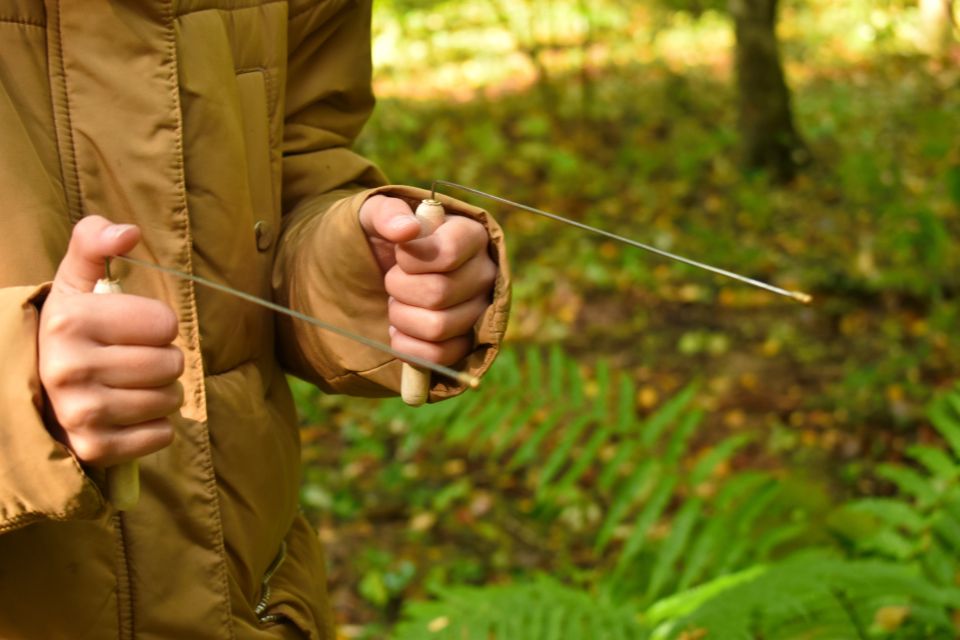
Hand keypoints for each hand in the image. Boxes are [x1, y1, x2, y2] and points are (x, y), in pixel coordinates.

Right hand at [38, 216, 183, 466]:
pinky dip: (157, 427)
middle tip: (136, 361)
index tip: (131, 330)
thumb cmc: (72, 329)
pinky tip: (130, 416)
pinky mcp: (93, 448)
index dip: (158, 326)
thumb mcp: (75, 279)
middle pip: (172, 364)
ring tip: (133, 386)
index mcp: (69, 322)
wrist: (35, 388)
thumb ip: (95, 242)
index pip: (165, 324)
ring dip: (163, 393)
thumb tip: (129, 232)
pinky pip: (161, 436)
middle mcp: (69, 369)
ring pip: (170, 400)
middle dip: (164, 361)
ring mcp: (80, 413)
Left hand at [359, 195, 496, 366]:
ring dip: (402, 317)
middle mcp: (486, 273)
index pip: (448, 252)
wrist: (385, 270)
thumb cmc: (386, 237)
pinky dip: (408, 347)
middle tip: (393, 280)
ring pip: (438, 327)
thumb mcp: (376, 215)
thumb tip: (407, 230)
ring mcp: (480, 311)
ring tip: (397, 304)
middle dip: (400, 288)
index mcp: (472, 234)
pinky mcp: (469, 343)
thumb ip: (387, 213)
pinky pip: (439, 357)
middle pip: (439, 292)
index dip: (413, 258)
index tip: (400, 254)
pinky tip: (400, 329)